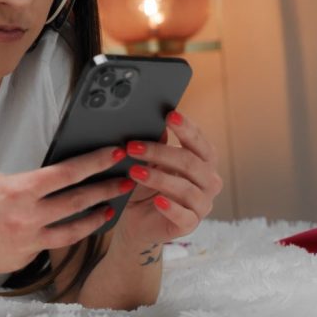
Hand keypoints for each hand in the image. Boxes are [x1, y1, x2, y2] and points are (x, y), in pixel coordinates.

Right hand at [0, 146, 135, 274]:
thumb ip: (19, 183)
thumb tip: (41, 185)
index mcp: (17, 191)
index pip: (68, 172)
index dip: (95, 162)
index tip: (113, 154)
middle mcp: (25, 219)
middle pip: (77, 201)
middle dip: (104, 189)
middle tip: (123, 181)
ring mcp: (24, 243)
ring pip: (71, 231)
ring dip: (93, 218)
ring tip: (107, 210)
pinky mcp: (19, 259)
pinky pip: (45, 244)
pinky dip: (54, 233)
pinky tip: (59, 227)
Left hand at [113, 110, 222, 246]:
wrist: (135, 220)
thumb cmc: (145, 187)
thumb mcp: (148, 163)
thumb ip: (157, 146)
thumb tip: (159, 125)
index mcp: (202, 162)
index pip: (200, 143)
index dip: (187, 128)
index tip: (170, 115)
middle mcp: (207, 182)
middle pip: (190, 163)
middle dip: (160, 152)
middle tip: (132, 147)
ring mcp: (201, 205)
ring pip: (186, 189)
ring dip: (158, 178)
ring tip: (134, 172)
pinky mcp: (189, 225)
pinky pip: (184, 216)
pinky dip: (171, 208)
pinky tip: (157, 200)